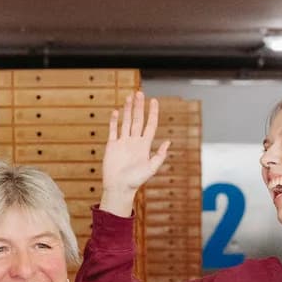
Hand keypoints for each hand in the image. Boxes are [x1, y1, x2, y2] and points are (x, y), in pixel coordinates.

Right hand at [99, 91, 169, 216]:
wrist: (119, 187)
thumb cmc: (136, 181)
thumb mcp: (151, 168)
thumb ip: (159, 155)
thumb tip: (168, 142)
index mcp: (144, 145)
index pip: (150, 125)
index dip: (153, 113)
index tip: (154, 101)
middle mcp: (134, 141)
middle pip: (137, 120)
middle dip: (139, 107)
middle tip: (140, 93)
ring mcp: (123, 142)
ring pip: (126, 122)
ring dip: (127, 110)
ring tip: (129, 97)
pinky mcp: (112, 146)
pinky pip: (113, 130)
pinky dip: (114, 121)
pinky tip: (117, 112)